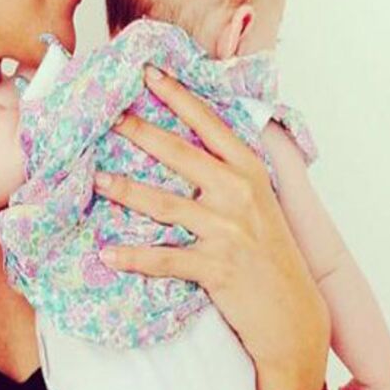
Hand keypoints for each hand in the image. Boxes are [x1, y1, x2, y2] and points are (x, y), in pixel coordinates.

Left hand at [95, 66, 329, 389]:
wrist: (293, 315)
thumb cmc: (271, 256)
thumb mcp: (260, 205)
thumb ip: (231, 174)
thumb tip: (190, 148)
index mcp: (250, 172)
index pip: (210, 125)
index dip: (178, 97)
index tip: (149, 73)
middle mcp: (239, 194)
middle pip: (180, 154)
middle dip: (140, 131)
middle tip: (108, 115)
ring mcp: (228, 230)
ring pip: (166, 204)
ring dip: (126, 191)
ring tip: (96, 179)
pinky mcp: (216, 267)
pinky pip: (165, 259)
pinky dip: (134, 258)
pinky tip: (107, 254)